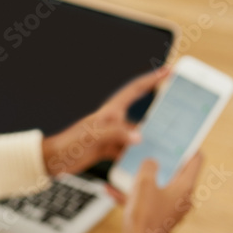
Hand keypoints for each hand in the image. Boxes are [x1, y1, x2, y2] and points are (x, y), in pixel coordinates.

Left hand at [41, 65, 171, 176]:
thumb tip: (139, 136)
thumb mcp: (91, 137)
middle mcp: (113, 122)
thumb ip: (115, 134)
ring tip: (169, 145)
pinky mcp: (108, 150)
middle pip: (141, 116)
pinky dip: (137, 155)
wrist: (52, 160)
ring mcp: (111, 136)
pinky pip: (127, 151)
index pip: (134, 90)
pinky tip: (148, 161)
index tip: (168, 71)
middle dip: (159, 115)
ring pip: (136, 136)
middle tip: (180, 114)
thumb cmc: (68, 144)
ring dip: (150, 141)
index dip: (152, 79)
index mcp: (110, 112)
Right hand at [110, 151, 204, 232]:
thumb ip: (149, 167)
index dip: (189, 146)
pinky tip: (112, 190)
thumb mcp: (144, 184)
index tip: (180, 138)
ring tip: (128, 168)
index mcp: (184, 188)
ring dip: (144, 178)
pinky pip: (146, 201)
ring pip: (158, 187)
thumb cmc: (144, 217)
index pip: (195, 160)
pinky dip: (133, 195)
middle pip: (176, 173)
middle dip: (163, 161)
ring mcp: (170, 210)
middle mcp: (182, 199)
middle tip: (153, 149)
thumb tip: (151, 162)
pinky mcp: (158, 219)